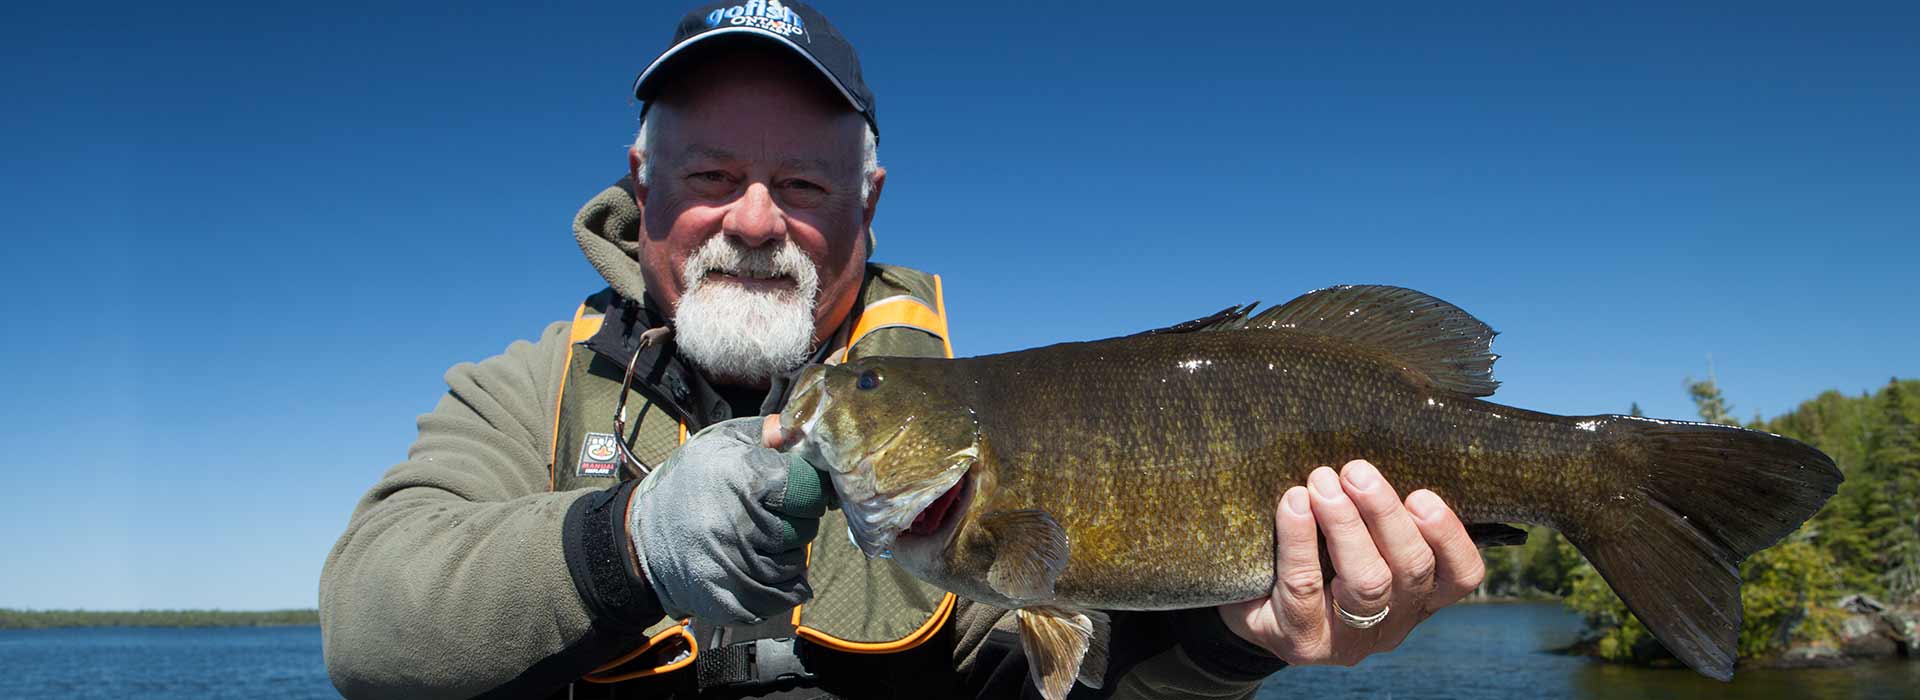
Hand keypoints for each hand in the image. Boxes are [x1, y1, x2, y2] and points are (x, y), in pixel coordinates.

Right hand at [627, 417, 828, 622]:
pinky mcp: (729, 600)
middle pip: (806, 529)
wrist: (640, 537)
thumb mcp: (718, 443)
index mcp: (742, 479)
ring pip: (795, 564)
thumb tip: (800, 430)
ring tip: (762, 541)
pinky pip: (782, 599)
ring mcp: (734, 567)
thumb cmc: (687, 484)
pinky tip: (765, 571)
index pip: (809, 489)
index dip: (808, 488)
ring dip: (788, 554)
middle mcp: (739, 524)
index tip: (796, 489)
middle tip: (775, 516)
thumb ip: (764, 433)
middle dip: (797, 522)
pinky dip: (782, 589)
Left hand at [1218, 460, 1483, 665]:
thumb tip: (1375, 449)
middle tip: (1356, 471)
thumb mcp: (1355, 534)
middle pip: (1411, 570)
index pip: (1461, 575)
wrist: (1248, 607)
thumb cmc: (1314, 555)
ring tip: (1322, 482)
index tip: (1422, 494)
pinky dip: (1299, 539)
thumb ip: (1374, 509)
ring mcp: (1350, 640)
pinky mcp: (1303, 642)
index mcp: (1420, 595)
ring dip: (1346, 524)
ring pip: (1368, 582)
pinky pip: (1306, 587)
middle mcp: (1394, 623)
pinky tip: (1293, 503)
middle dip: (1385, 514)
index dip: (1449, 536)